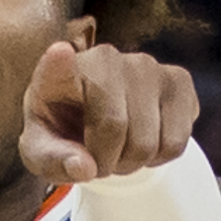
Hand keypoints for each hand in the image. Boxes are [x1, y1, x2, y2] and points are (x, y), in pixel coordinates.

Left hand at [19, 40, 197, 183]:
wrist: (99, 120)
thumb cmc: (62, 131)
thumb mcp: (42, 151)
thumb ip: (53, 160)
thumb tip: (84, 168)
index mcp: (58, 73)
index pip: (58, 65)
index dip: (59, 62)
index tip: (59, 52)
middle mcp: (105, 58)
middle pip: (115, 128)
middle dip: (107, 163)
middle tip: (98, 160)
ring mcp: (146, 65)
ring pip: (148, 143)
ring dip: (133, 163)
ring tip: (119, 150)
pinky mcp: (178, 80)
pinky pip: (176, 143)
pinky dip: (159, 158)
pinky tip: (145, 140)